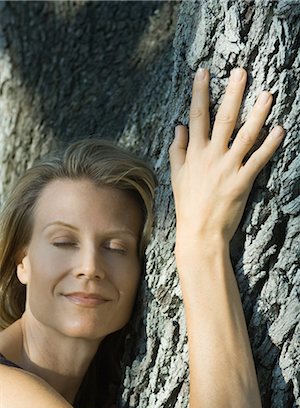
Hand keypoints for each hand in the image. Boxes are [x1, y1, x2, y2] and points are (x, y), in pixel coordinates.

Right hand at [169, 68, 284, 243]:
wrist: (200, 231)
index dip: (200, 93)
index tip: (203, 72)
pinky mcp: (243, 181)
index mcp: (194, 153)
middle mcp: (211, 156)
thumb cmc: (188, 204)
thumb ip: (177, 149)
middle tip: (241, 72)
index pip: (197, 117)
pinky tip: (280, 129)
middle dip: (233, 94)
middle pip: (223, 119)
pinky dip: (270, 144)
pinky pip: (259, 159)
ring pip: (245, 135)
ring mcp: (228, 168)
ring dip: (257, 114)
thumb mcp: (176, 175)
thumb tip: (179, 127)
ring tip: (267, 95)